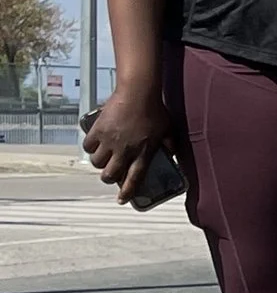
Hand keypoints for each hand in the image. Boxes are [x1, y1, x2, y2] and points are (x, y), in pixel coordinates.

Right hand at [83, 83, 171, 200]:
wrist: (138, 92)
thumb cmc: (155, 110)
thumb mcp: (168, 131)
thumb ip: (170, 145)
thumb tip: (173, 154)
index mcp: (143, 153)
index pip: (133, 179)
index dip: (127, 192)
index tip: (121, 200)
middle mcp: (125, 151)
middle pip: (109, 175)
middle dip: (108, 178)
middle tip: (109, 174)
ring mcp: (110, 141)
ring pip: (96, 162)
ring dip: (99, 163)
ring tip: (103, 157)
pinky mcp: (98, 130)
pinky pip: (88, 146)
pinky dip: (90, 147)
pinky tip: (95, 144)